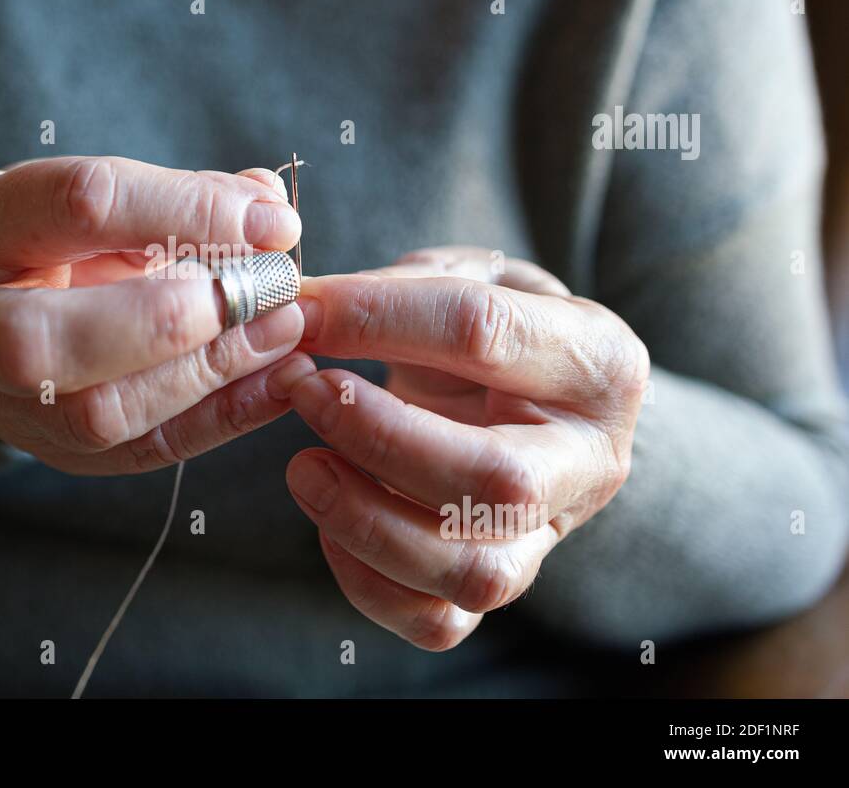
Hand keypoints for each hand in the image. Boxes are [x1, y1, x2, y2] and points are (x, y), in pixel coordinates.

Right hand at [0, 156, 314, 473]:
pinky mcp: (49, 450)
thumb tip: (267, 209)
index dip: (183, 211)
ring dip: (207, 372)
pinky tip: (276, 383)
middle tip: (260, 291)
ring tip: (282, 333)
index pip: (74, 206)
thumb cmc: (47, 230)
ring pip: (93, 414)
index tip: (268, 220)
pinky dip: (220, 419)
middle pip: (42, 342)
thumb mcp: (96, 189)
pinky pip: (137, 452)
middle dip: (168, 318)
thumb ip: (177, 195)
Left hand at [283, 246, 648, 649]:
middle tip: (306, 392)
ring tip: (304, 466)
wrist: (532, 395)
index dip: (375, 318)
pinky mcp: (507, 582)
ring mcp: (554, 533)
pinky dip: (366, 581)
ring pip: (472, 570)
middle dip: (378, 437)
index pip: (483, 333)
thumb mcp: (464, 278)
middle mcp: (592, 459)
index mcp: (598, 360)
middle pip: (497, 480)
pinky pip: (439, 620)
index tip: (302, 310)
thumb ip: (394, 289)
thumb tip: (300, 311)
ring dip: (365, 519)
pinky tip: (329, 524)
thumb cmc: (492, 328)